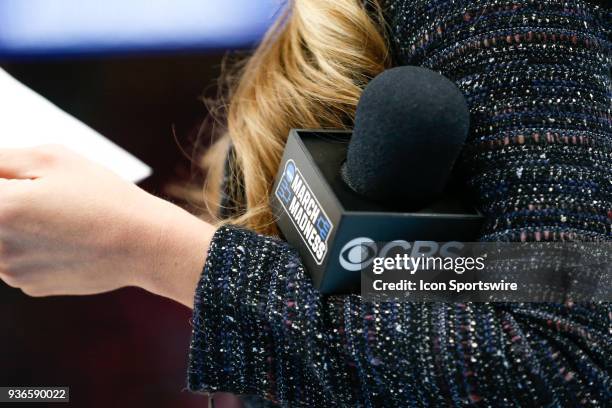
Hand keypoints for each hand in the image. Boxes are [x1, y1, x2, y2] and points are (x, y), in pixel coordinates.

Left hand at [0, 145, 215, 307]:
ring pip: (0, 238)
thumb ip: (2, 159)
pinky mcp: (30, 286)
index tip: (22, 181)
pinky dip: (34, 246)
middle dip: (10, 200)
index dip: (5, 180)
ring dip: (17, 224)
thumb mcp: (53, 158)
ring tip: (61, 216)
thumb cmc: (105, 197)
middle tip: (48, 194)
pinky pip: (18, 258)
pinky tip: (67, 238)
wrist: (144, 244)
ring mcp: (11, 272)